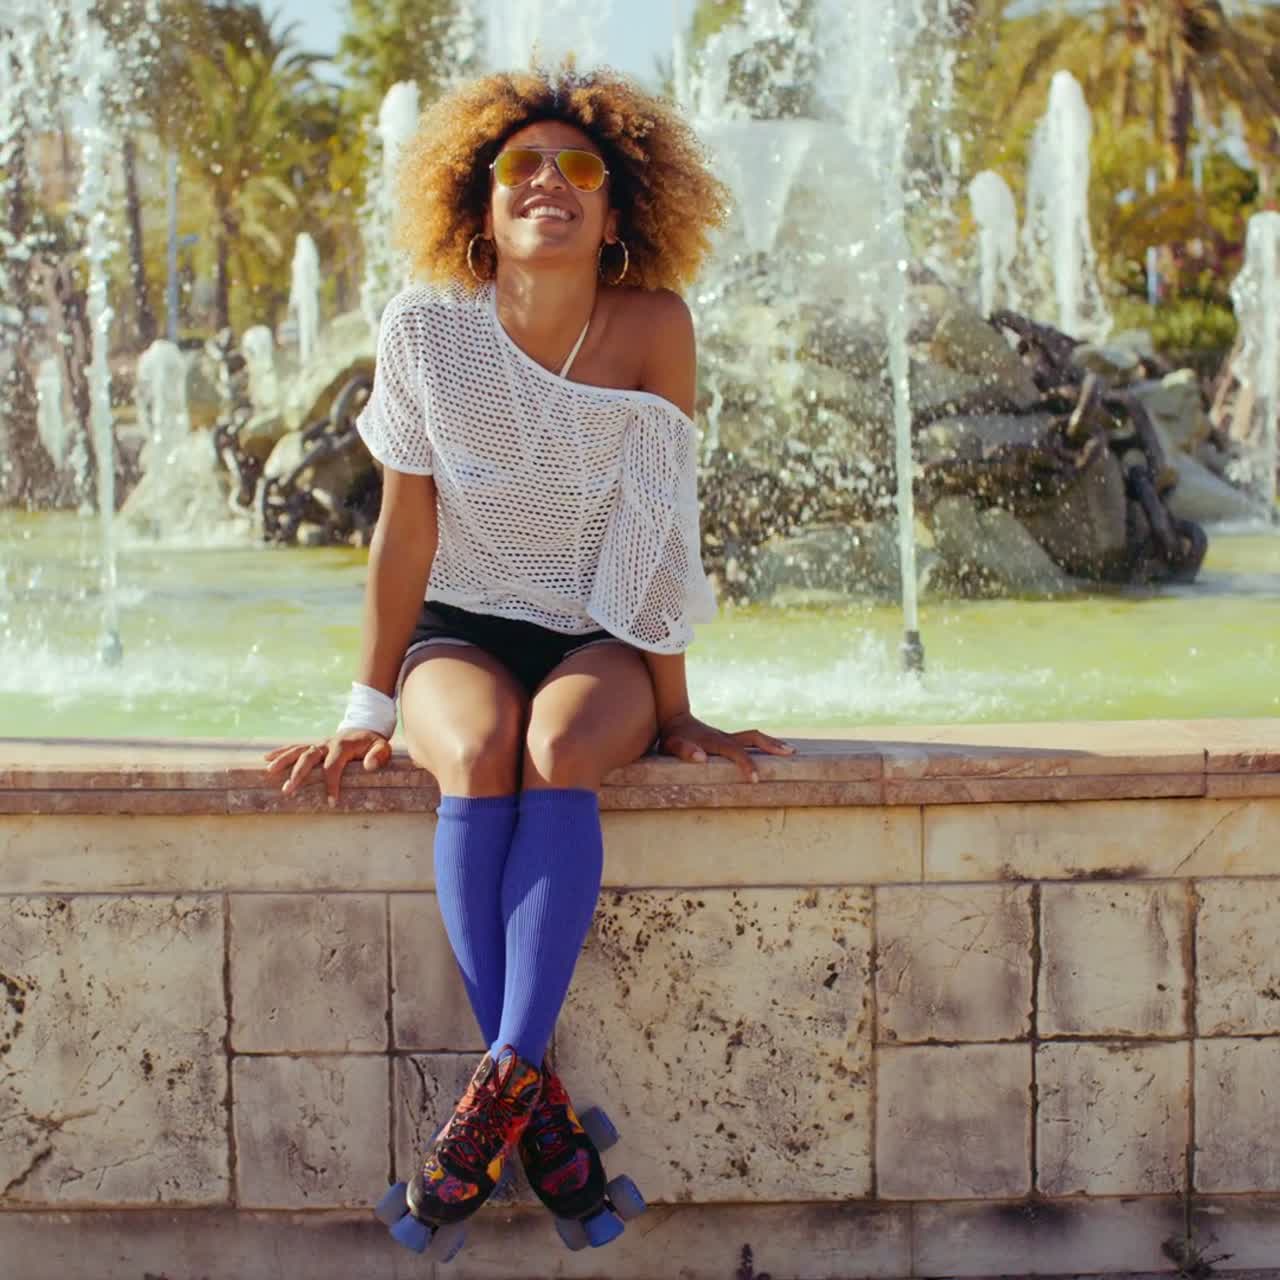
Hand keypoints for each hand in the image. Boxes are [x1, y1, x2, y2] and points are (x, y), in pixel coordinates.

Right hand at [264, 730, 392, 804]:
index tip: (331, 801)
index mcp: (342, 746)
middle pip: (309, 757)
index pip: (333, 766)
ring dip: (283, 760)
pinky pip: (295, 747)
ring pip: (298, 750)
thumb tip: (369, 766)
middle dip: (298, 773)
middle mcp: (327, 744)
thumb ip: (378, 755)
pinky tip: (266, 758)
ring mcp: (318, 744)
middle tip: (287, 790)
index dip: (331, 783)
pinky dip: (281, 751)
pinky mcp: (313, 745)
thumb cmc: (373, 743)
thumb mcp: (383, 747)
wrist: (365, 729)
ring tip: (269, 771)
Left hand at [658, 711, 794, 781]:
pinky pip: (749, 740)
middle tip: (791, 753)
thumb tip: (701, 758)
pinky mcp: (728, 738)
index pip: (736, 752)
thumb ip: (684, 750)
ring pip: (754, 737)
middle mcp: (725, 737)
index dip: (747, 764)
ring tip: (790, 751)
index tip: (757, 779)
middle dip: (771, 746)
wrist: (673, 719)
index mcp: (714, 741)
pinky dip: (764, 744)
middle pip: (753, 738)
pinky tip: (773, 750)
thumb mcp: (672, 745)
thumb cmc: (672, 737)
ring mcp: (728, 736)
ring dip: (772, 743)